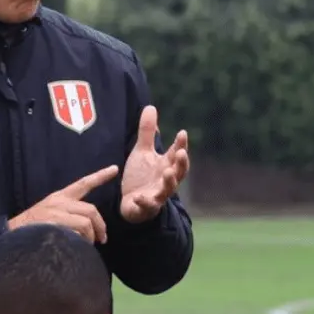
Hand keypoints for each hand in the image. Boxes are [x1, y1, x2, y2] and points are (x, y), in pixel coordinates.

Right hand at [9, 166, 118, 242]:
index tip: (114, 169)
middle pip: (91, 210)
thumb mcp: (49, 215)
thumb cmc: (29, 229)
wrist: (7, 235)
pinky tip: (75, 249)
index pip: (83, 184)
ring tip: (86, 246)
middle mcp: (59, 202)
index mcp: (59, 197)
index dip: (100, 176)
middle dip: (100, 226)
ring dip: (90, 237)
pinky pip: (76, 234)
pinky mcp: (53, 225)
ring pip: (86, 223)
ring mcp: (56, 214)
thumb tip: (87, 230)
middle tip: (101, 240)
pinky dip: (79, 243)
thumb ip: (68, 217)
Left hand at [120, 106, 188, 223]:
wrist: (131, 203)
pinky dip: (144, 202)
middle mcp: (166, 180)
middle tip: (182, 153)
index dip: (181, 144)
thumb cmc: (141, 177)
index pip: (177, 154)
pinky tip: (139, 197)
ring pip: (167, 190)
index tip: (182, 133)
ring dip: (169, 181)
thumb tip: (150, 106)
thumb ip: (147, 132)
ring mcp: (157, 194)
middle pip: (179, 172)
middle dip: (181, 163)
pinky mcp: (146, 207)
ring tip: (168, 172)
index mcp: (166, 165)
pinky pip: (147, 205)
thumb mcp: (142, 152)